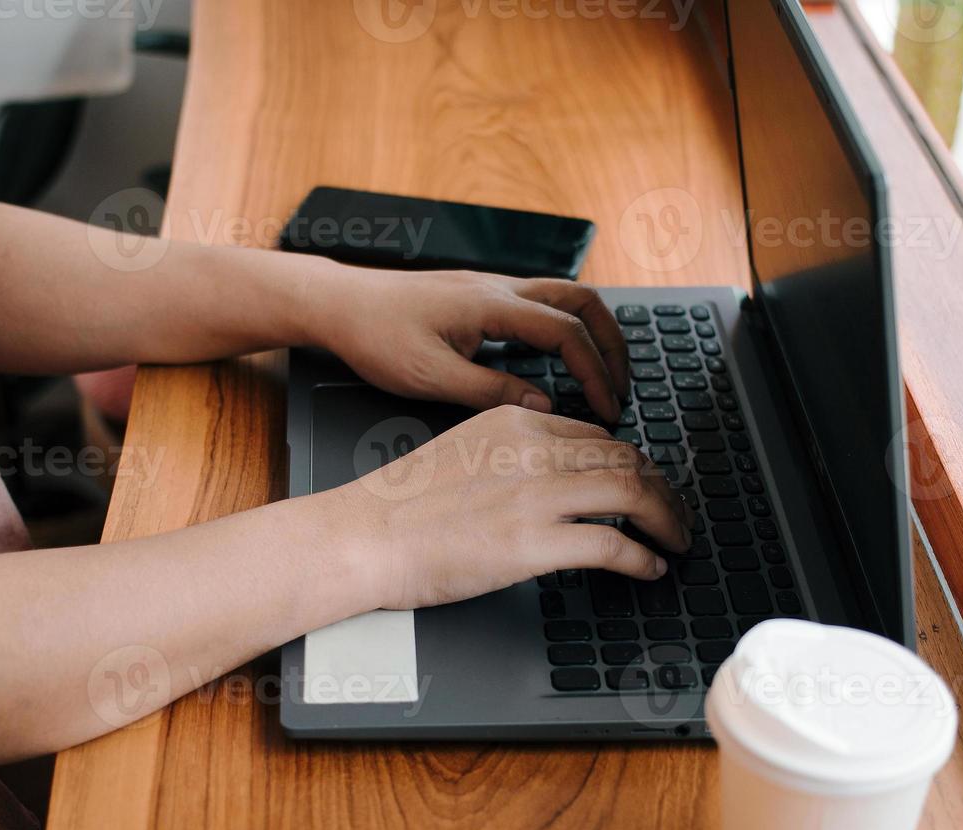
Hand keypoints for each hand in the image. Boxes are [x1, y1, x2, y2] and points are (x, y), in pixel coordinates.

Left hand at [309, 264, 630, 422]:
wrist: (338, 302)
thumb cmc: (374, 336)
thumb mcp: (429, 377)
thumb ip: (489, 392)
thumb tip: (542, 405)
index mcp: (491, 306)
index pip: (566, 333)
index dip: (595, 373)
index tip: (607, 408)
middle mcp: (499, 288)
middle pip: (582, 301)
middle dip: (612, 344)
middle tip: (623, 386)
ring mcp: (491, 287)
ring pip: (564, 297)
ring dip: (590, 332)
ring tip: (602, 373)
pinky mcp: (480, 296)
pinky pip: (539, 304)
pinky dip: (563, 329)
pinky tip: (557, 362)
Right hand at [329, 405, 691, 610]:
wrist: (362, 536)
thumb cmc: (397, 507)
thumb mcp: (459, 452)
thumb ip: (507, 456)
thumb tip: (544, 480)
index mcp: (513, 423)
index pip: (596, 434)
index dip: (632, 462)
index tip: (643, 484)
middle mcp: (532, 450)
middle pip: (627, 457)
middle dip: (662, 490)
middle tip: (674, 514)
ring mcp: (536, 495)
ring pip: (633, 492)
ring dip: (666, 520)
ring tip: (675, 541)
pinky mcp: (535, 542)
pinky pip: (614, 544)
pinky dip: (642, 557)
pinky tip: (648, 569)